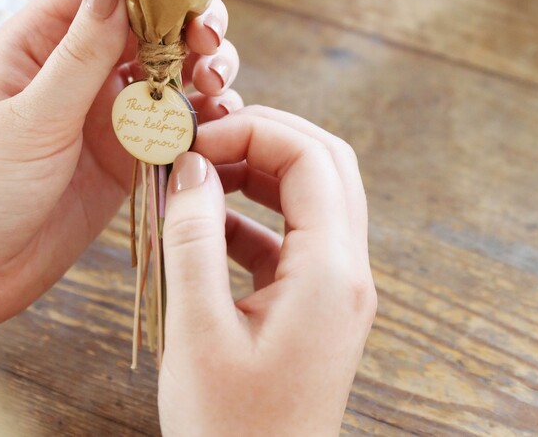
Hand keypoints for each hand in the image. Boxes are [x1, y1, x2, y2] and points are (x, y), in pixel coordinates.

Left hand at [0, 0, 241, 344]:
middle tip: (208, 43)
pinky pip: (173, 121)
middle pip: (149, 22)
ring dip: (202, 69)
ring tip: (215, 86)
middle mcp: (78, 66)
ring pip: (170, 68)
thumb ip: (80, 54)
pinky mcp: (126, 152)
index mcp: (40, 40)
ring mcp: (105, 109)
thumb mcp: (30, 117)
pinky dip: (202, 116)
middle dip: (188, 25)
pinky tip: (216, 122)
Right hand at [158, 107, 375, 436]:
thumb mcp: (197, 330)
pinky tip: (205, 225)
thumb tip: (191, 164)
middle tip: (204, 140)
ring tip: (199, 173)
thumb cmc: (227, 431)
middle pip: (324, 162)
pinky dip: (251, 214)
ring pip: (312, 193)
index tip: (195, 141)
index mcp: (330, 273)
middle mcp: (346, 272)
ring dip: (258, 170)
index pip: (309, 158)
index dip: (253, 131)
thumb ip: (193, 237)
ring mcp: (335, 289)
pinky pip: (291, 234)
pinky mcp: (313, 305)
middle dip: (264, 136)